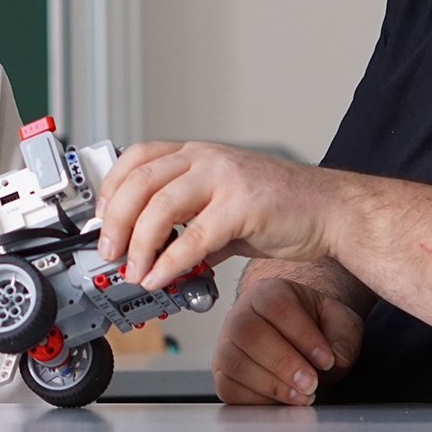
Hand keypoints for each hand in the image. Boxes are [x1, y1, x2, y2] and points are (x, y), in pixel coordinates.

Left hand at [95, 140, 338, 289]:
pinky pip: (194, 237)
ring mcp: (225, 179)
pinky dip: (170, 262)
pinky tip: (160, 278)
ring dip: (138, 244)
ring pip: (161, 206)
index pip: (137, 158)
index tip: (100, 219)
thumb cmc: (282, 207)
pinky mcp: (243, 207)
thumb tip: (153, 251)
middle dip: (115, 221)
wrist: (332, 210)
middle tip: (107, 252)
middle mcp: (207, 159)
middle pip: (140, 182)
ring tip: (132, 271)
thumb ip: (189, 221)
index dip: (111, 189)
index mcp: (198, 153)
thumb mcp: (223, 204)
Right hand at [212, 278, 363, 404]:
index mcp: (268, 292)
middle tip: (311, 383)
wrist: (298, 341)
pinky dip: (255, 400)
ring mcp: (227, 344)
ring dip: (270, 384)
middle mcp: (240, 314)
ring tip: (301, 397)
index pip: (276, 306)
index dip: (302, 335)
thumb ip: (343, 337)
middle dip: (282, 362)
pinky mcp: (222, 373)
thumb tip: (335, 358)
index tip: (327, 360)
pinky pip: (227, 388)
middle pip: (247, 332)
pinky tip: (281, 402)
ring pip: (233, 361)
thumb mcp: (340, 324)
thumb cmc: (317, 329)